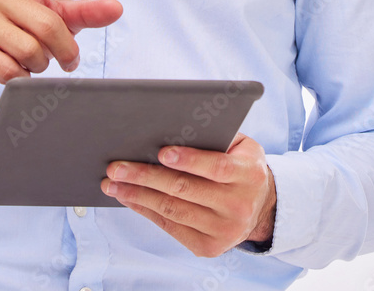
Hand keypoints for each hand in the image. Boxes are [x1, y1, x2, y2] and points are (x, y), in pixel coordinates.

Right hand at [0, 0, 122, 105]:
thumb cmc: (20, 27)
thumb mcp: (53, 15)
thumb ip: (84, 12)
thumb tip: (116, 8)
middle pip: (47, 25)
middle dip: (65, 50)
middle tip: (70, 61)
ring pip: (28, 51)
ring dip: (41, 65)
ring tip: (37, 62)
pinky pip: (9, 70)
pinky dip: (22, 77)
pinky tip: (20, 72)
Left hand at [100, 132, 275, 256]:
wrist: (260, 206)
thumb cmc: (241, 164)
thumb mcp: (241, 144)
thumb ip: (214, 136)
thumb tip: (172, 125)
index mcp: (249, 175)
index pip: (216, 167)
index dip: (189, 160)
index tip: (161, 152)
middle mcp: (238, 206)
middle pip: (185, 190)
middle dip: (146, 176)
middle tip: (117, 166)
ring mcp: (223, 231)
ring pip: (172, 210)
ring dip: (137, 195)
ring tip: (113, 183)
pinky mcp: (209, 247)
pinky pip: (170, 227)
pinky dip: (145, 210)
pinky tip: (128, 197)